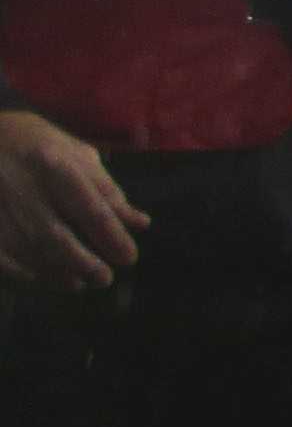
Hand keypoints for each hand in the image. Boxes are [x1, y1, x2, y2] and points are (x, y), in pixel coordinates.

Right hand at [0, 105, 147, 289]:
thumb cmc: (38, 143)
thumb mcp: (77, 154)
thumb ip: (107, 190)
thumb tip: (138, 223)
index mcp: (54, 165)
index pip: (91, 210)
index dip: (113, 239)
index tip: (128, 258)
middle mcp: (22, 185)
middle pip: (55, 237)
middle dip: (83, 264)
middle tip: (104, 278)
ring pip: (26, 249)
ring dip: (54, 272)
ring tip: (77, 283)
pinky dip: (18, 270)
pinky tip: (37, 279)